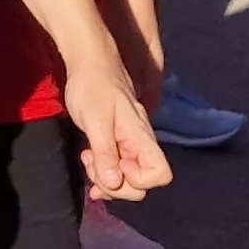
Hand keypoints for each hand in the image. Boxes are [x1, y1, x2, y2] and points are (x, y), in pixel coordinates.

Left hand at [58, 58, 173, 200]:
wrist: (89, 63)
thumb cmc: (92, 87)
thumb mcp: (96, 121)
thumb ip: (106, 152)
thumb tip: (114, 182)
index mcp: (141, 137)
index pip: (160, 174)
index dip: (138, 180)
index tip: (116, 166)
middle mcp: (140, 143)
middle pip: (142, 184)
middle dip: (117, 185)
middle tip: (94, 166)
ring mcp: (128, 144)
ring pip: (126, 178)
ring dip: (106, 179)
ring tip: (88, 159)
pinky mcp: (116, 142)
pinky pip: (116, 168)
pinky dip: (103, 173)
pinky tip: (89, 162)